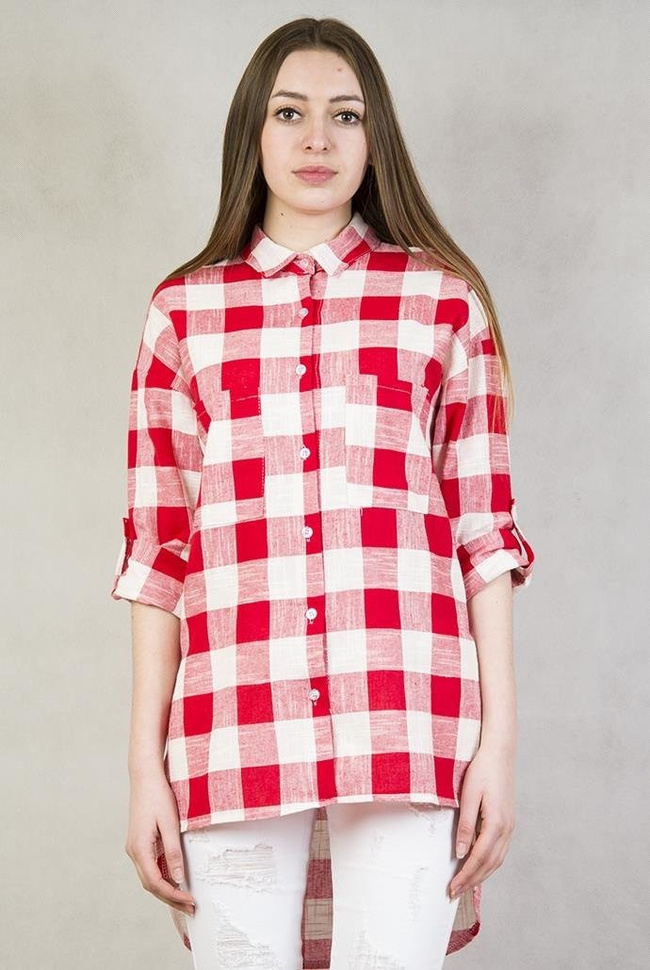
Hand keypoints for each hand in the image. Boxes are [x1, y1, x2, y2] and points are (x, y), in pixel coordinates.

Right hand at [125, 768, 195, 917]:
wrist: (145, 776)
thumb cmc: (158, 796)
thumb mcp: (170, 823)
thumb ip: (173, 852)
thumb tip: (178, 878)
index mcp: (139, 848)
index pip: (155, 882)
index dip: (173, 895)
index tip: (190, 901)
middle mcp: (133, 851)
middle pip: (150, 884)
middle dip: (170, 898)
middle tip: (191, 907)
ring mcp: (134, 847)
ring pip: (149, 876)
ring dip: (166, 889)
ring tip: (185, 897)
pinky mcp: (139, 842)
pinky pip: (149, 866)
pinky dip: (162, 876)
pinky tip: (175, 878)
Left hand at [448, 742, 515, 899]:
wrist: (500, 753)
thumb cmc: (482, 770)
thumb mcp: (469, 795)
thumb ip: (465, 825)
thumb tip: (461, 853)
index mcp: (497, 823)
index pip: (478, 858)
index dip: (465, 875)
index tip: (452, 887)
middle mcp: (507, 828)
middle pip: (490, 864)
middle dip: (472, 880)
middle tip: (455, 892)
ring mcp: (510, 826)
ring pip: (497, 859)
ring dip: (481, 874)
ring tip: (465, 884)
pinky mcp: (508, 821)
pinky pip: (500, 850)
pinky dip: (489, 862)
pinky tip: (478, 864)